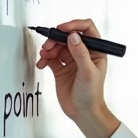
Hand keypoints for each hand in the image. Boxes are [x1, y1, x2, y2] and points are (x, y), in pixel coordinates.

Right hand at [35, 19, 118, 137]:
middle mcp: (83, 53)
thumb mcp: (88, 73)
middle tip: (48, 45)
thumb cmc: (92, 95)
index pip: (87, 30)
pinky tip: (42, 63)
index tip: (63, 29)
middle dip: (56, 38)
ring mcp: (71, 60)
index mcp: (95, 51)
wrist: (83, 112)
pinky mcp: (61, 68)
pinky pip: (50, 57)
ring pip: (57, 46)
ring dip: (49, 48)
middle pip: (68, 36)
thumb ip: (80, 53)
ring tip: (44, 55)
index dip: (74, 25)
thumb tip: (73, 36)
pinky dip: (44, 58)